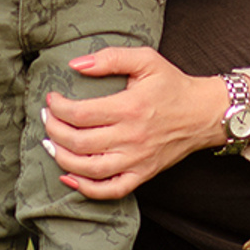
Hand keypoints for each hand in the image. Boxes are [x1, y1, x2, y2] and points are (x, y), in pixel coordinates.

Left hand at [41, 46, 249, 200]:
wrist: (203, 114)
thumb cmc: (172, 85)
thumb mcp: (146, 60)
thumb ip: (110, 58)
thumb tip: (76, 64)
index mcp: (129, 108)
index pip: (80, 114)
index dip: (58, 108)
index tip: (51, 99)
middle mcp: (131, 138)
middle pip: (79, 142)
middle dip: (54, 131)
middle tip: (45, 119)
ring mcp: (136, 160)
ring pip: (90, 169)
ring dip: (63, 158)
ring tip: (50, 144)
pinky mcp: (142, 174)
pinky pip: (111, 190)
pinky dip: (86, 189)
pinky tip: (69, 178)